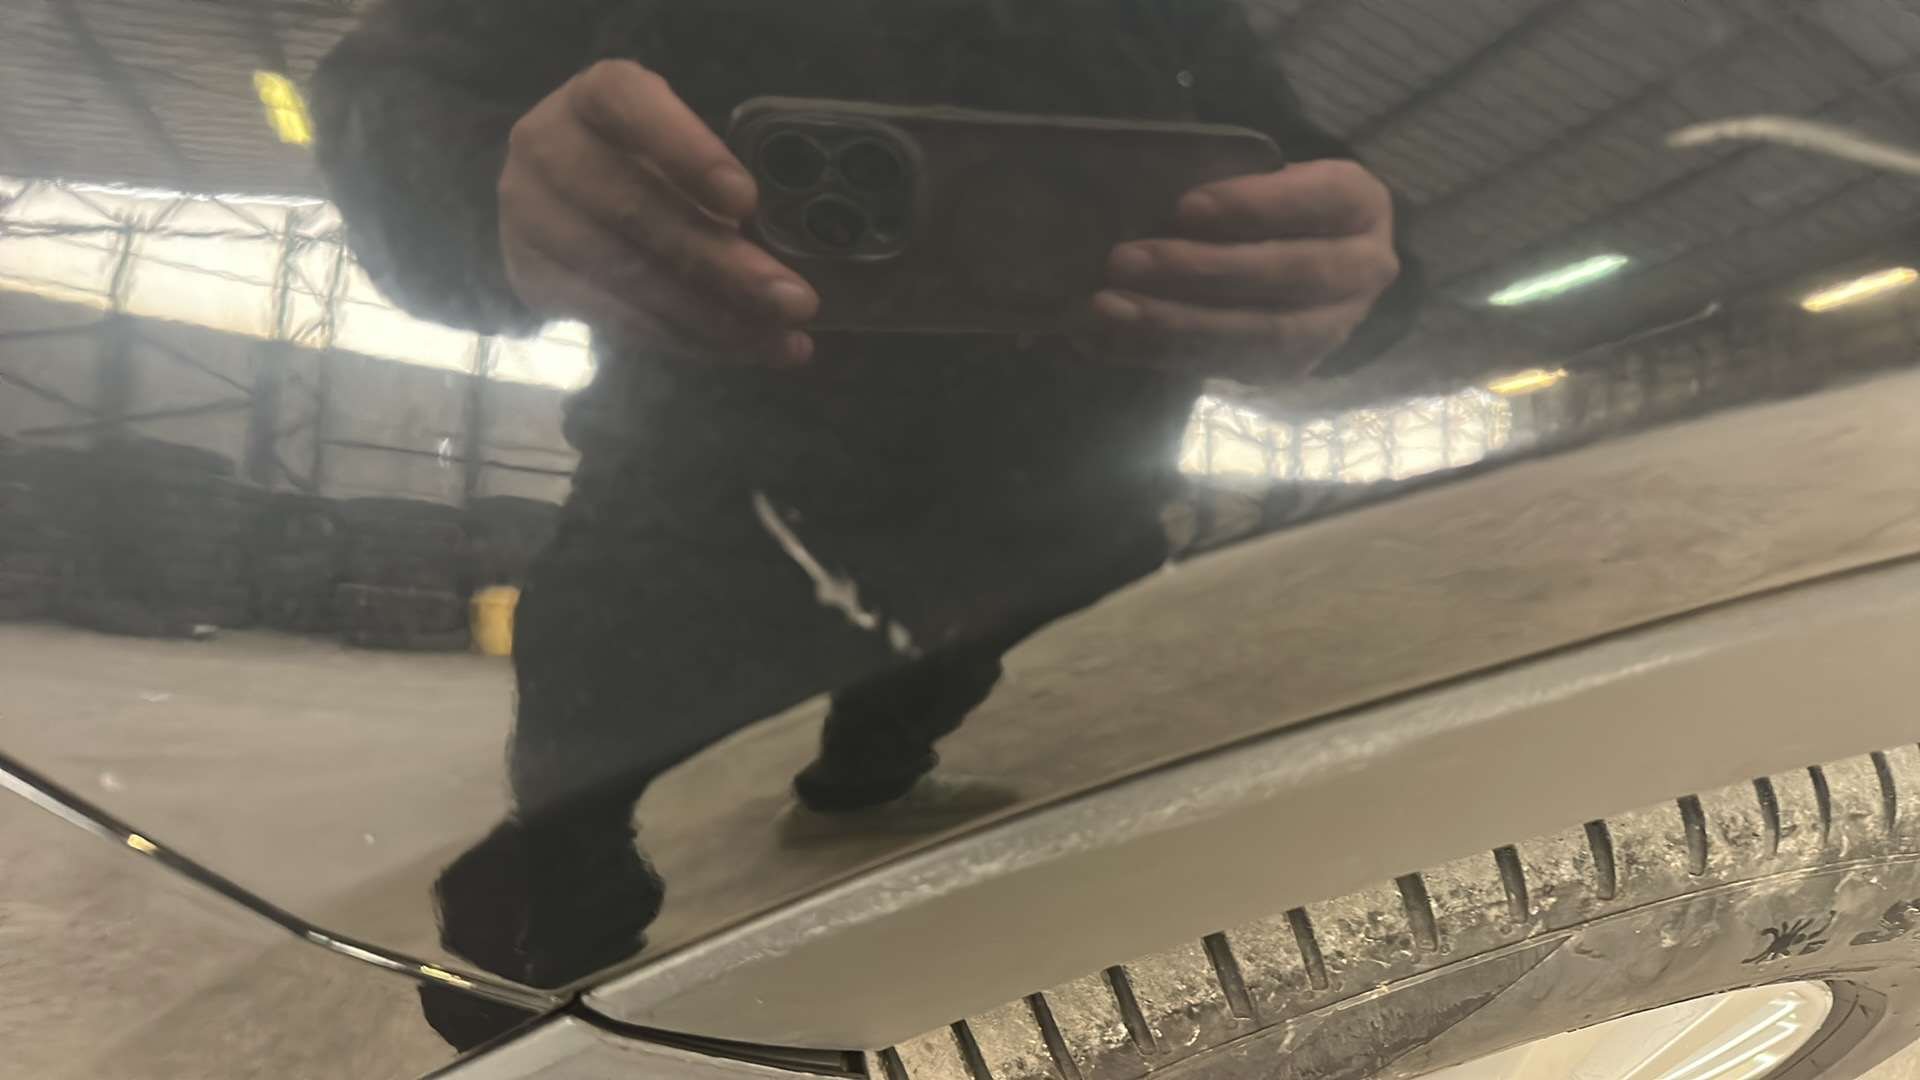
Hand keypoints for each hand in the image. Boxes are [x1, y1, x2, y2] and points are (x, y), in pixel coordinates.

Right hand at [497, 60, 817, 365]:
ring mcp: (527, 215)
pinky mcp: (530, 277)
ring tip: (782, 340)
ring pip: (624, 275)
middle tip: (795, 300)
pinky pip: (614, 319)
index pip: (629, 105)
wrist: (569, 199)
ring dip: (712, 318)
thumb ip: (725, 188)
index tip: (748, 200)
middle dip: (722, 264)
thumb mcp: (690, 152)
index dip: (687, 151)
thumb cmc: (656, 165)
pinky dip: (683, 340)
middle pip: (632, 208)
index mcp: (595, 95)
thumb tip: (788, 264)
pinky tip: (738, 349)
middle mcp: (546, 146)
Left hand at [1093, 159, 1399, 381]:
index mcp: (1358, 205)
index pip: (1318, 201)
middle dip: (1200, 271)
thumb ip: (1229, 181)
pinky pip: (1227, 365)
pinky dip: (1164, 353)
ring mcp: (1330, 329)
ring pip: (1257, 333)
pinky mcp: (1290, 369)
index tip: (1185, 206)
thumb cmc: (1274, 204)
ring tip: (1108, 307)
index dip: (1253, 206)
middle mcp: (1361, 272)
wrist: (1317, 264)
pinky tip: (1112, 340)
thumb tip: (1149, 192)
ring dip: (1175, 322)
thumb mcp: (1267, 176)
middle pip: (1285, 275)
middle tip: (1124, 261)